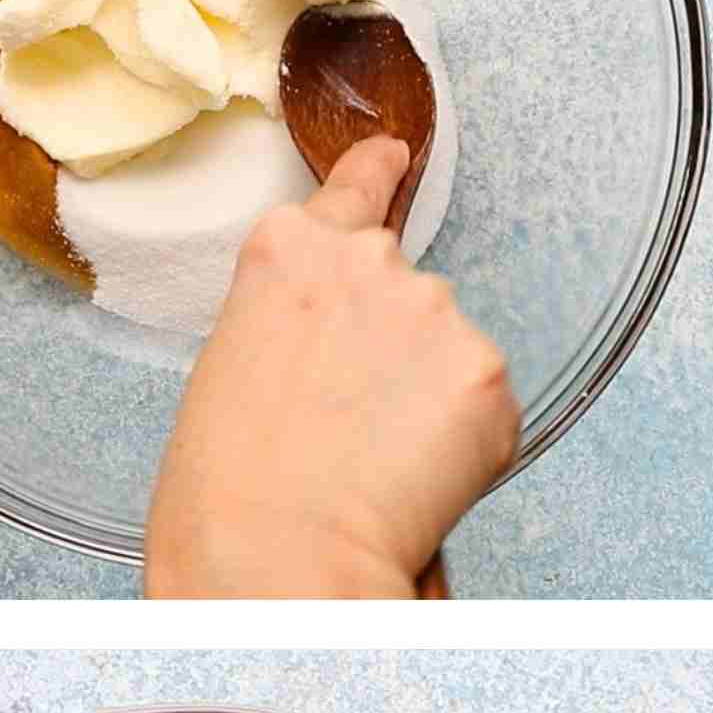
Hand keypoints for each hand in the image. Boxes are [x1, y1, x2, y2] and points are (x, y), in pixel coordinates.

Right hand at [146, 136, 519, 598]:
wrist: (274, 558)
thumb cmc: (224, 494)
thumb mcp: (232, 369)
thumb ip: (294, 326)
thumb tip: (344, 356)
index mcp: (285, 254)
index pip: (355, 187)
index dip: (380, 173)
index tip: (399, 155)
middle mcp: (369, 262)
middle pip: (405, 296)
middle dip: (393, 355)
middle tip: (347, 433)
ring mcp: (435, 313)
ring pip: (448, 357)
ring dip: (426, 405)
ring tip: (367, 469)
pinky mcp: (487, 375)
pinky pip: (484, 413)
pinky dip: (461, 451)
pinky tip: (408, 484)